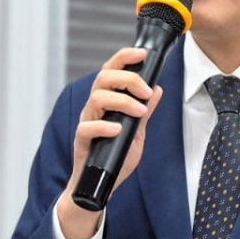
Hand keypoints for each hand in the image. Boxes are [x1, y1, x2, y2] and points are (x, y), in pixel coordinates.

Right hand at [57, 47, 164, 238]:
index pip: (111, 70)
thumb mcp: (137, 133)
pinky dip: (104, 126)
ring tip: (139, 113)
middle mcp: (94, 107)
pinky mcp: (81, 140)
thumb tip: (157, 90)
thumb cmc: (116, 156)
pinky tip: (118, 130)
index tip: (142, 54)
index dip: (124, 57)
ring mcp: (87, 122)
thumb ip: (145, 112)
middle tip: (146, 91)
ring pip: (97, 98)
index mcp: (107, 101)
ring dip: (122, 101)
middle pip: (103, 78)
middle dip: (128, 79)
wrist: (100, 185)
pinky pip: (87, 127)